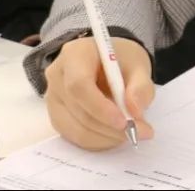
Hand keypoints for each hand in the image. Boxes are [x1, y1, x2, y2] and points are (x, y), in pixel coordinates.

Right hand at [45, 35, 154, 149]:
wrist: (110, 62)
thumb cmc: (121, 60)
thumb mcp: (139, 65)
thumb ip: (141, 87)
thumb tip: (135, 111)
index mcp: (75, 54)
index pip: (79, 84)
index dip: (100, 107)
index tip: (125, 121)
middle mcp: (57, 75)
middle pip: (78, 109)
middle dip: (110, 127)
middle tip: (141, 132)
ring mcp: (53, 97)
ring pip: (75, 128)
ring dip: (106, 137)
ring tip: (132, 132)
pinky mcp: (57, 115)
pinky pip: (74, 136)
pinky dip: (98, 140)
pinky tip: (115, 134)